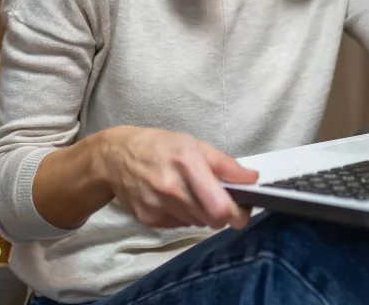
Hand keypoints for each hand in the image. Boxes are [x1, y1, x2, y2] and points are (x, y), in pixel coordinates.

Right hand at [94, 126, 258, 229]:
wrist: (115, 157)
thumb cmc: (159, 147)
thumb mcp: (193, 144)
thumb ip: (225, 164)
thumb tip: (252, 178)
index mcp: (187, 162)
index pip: (220, 206)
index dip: (237, 213)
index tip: (242, 210)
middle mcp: (171, 187)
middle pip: (212, 219)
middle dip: (220, 212)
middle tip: (216, 198)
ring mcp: (158, 205)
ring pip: (197, 223)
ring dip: (201, 213)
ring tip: (189, 192)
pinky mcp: (148, 219)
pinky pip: (180, 224)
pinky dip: (183, 215)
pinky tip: (173, 198)